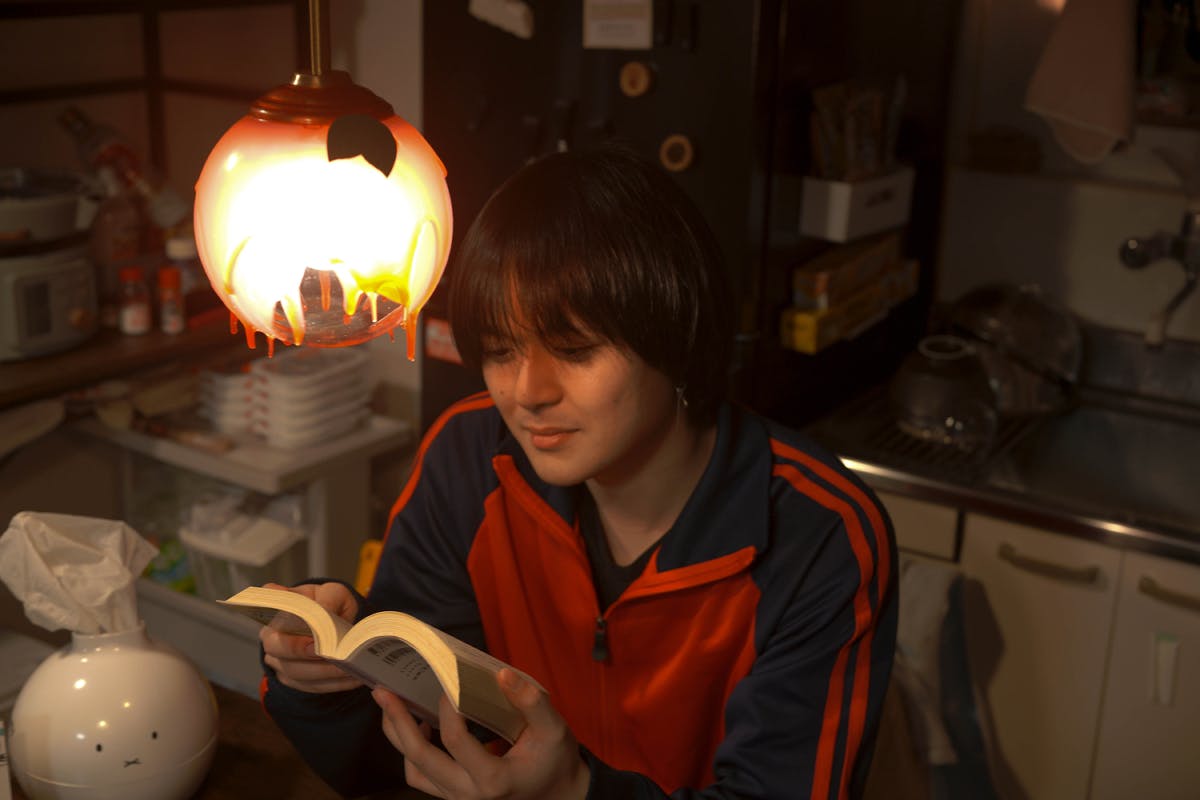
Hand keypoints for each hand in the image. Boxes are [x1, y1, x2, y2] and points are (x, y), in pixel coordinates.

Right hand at [260, 581, 362, 692]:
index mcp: (278, 609)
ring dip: (324, 672)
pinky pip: (310, 686)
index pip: (268, 610)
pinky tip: (353, 678)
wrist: (335, 620)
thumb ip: (329, 599)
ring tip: (350, 668)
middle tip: (327, 653)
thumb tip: (325, 612)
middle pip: (276, 647)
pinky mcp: (293, 679)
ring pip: (295, 672)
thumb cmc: (330, 603)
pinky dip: (334, 683)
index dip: (280, 619)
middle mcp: (272, 635)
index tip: (306, 634)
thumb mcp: (333, 593)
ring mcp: (279, 660)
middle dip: (301, 651)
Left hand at [373, 668, 589, 799]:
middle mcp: (468, 794)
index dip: (447, 708)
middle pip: (420, 759)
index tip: (448, 681)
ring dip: (398, 737)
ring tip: (391, 705)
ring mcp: (458, 799)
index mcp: (493, 779)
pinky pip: (421, 777)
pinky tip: (419, 725)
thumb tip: (501, 674)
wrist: (558, 795)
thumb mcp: (554, 729)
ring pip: (414, 771)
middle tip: (383, 691)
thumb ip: (531, 701)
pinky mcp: (454, 796)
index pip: (456, 740)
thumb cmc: (555, 760)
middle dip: (398, 722)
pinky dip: (411, 752)